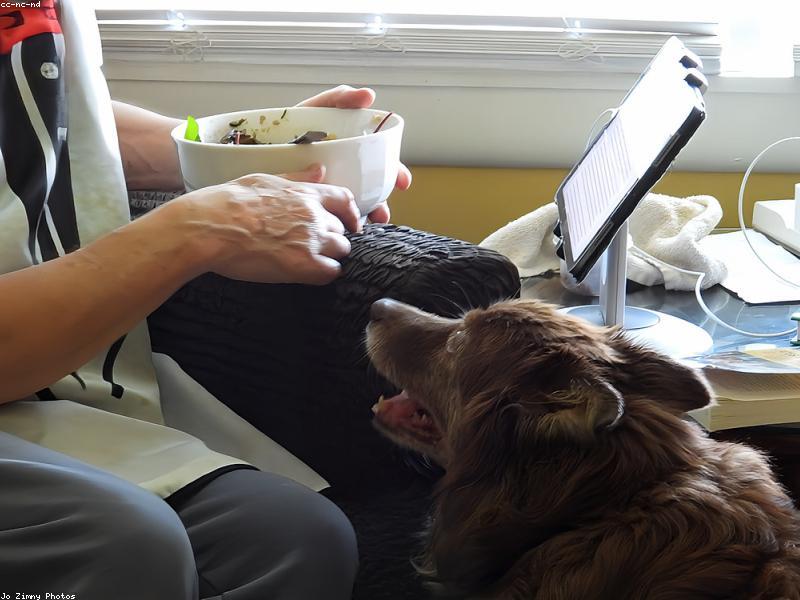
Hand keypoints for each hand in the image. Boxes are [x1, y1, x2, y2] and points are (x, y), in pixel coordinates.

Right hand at [178, 166, 358, 284]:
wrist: (211, 227)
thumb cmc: (227, 203)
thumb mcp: (264, 180)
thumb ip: (297, 179)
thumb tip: (320, 170)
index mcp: (305, 193)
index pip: (345, 199)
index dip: (351, 214)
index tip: (351, 224)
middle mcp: (315, 215)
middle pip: (341, 230)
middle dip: (330, 238)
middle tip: (309, 246)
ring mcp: (312, 240)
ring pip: (340, 251)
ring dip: (328, 256)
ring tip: (305, 260)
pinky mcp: (304, 264)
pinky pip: (331, 272)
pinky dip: (323, 274)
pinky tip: (306, 273)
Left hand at [297, 85, 411, 223]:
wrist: (250, 151)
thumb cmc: (284, 126)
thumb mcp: (315, 108)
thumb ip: (340, 98)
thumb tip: (369, 95)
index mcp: (347, 151)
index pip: (379, 162)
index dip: (395, 171)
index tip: (403, 182)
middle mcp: (341, 171)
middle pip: (370, 188)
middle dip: (382, 201)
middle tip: (383, 214)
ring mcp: (326, 188)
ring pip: (352, 204)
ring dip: (363, 215)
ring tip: (365, 224)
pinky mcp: (310, 203)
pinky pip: (329, 214)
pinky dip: (339, 221)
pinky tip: (342, 227)